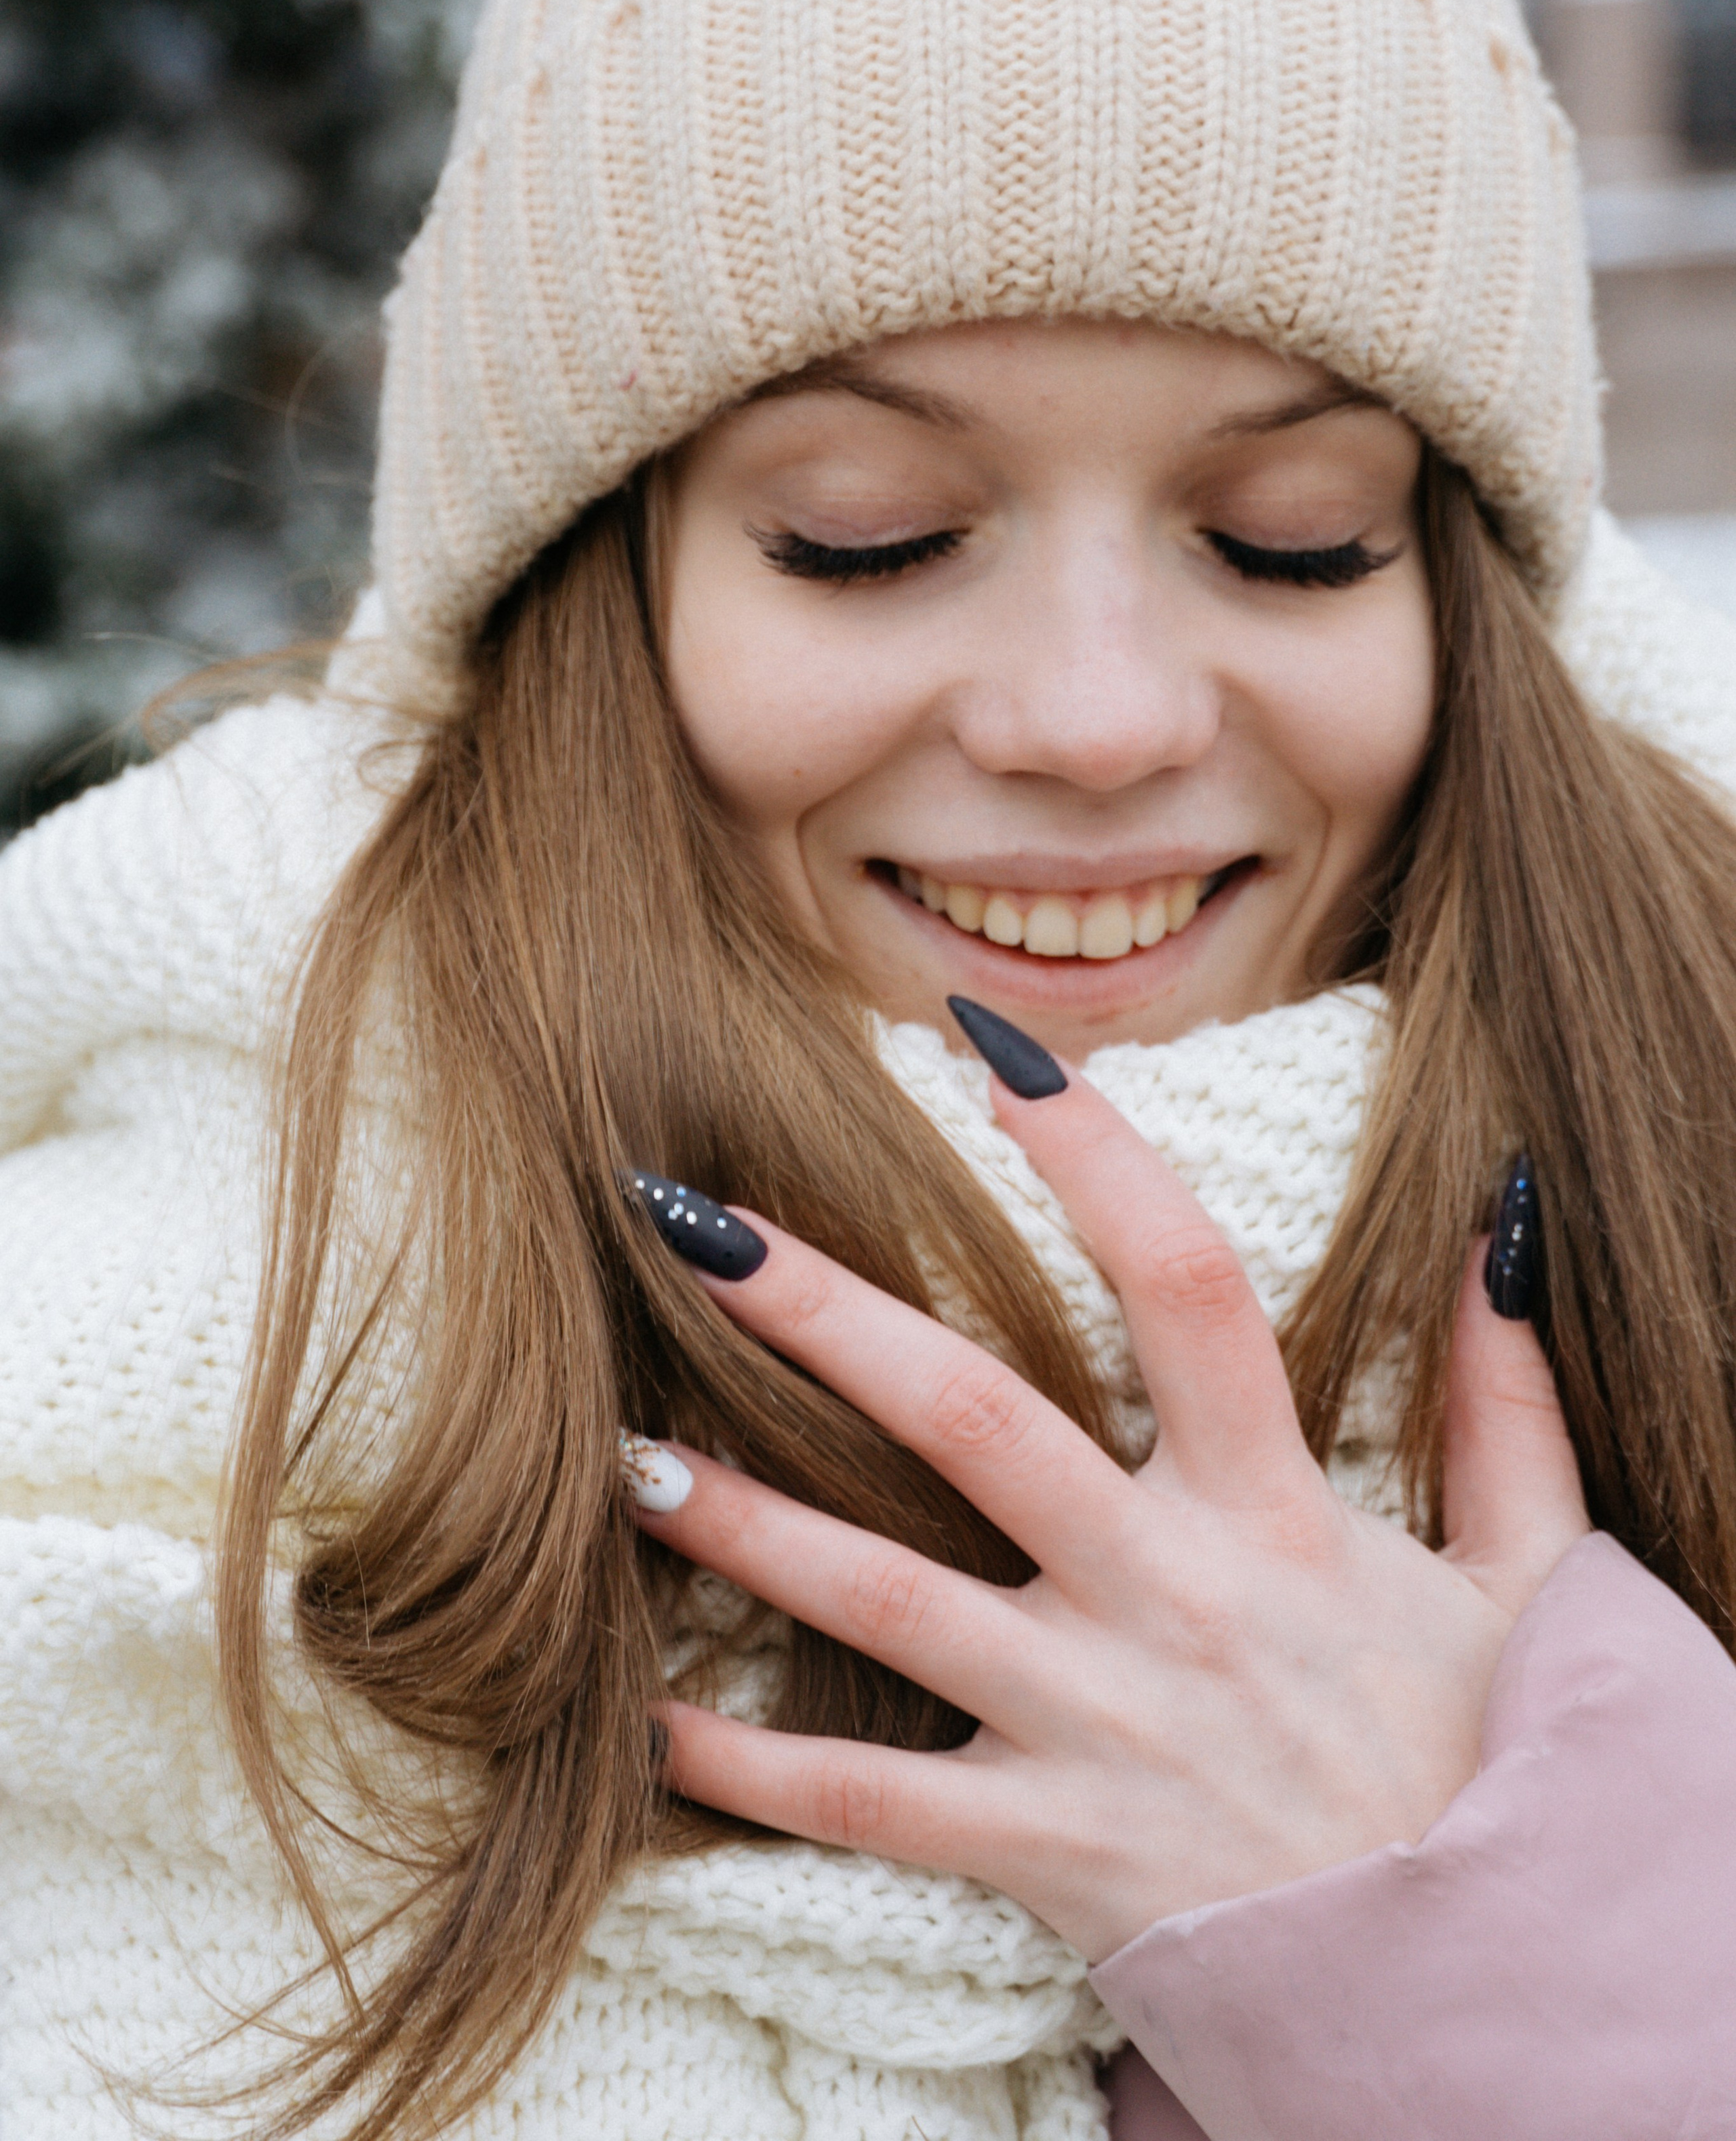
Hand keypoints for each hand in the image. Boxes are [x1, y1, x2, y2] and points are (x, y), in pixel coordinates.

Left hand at [631, 1069, 1589, 1962]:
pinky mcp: (1048, 1848)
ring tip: (623, 1458)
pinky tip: (650, 1717)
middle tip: (696, 1226)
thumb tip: (1502, 1230)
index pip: (1182, 1284)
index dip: (1096, 1154)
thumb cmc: (1492, 1766)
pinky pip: (872, 1802)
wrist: (1484, 1996)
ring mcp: (1097, 1724)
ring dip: (750, 1524)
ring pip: (892, 1601)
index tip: (994, 1047)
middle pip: (978, 1418)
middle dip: (829, 1316)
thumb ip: (1509, 1403)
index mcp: (1278, 1508)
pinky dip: (752, 1766)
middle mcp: (1168, 1595)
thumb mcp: (1535, 1573)